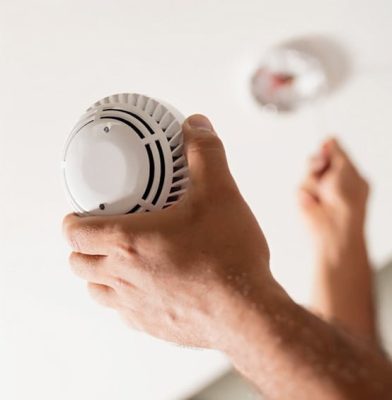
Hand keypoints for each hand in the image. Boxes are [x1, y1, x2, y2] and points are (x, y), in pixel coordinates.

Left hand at [63, 115, 273, 348]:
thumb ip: (205, 154)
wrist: (247, 311)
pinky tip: (149, 287)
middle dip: (83, 246)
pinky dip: (125, 298)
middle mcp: (124, 277)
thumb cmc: (228, 258)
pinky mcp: (153, 326)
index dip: (73, 220)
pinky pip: (125, 313)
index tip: (82, 213)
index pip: (76, 231)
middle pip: (79, 263)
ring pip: (97, 291)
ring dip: (100, 274)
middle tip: (103, 233)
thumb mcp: (220, 192)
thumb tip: (196, 126)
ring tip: (120, 261)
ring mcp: (136, 306)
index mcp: (128, 242)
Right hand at [298, 138, 369, 260]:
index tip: (326, 147)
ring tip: (324, 192)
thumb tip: (329, 140)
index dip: (329, 149)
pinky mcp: (306, 199)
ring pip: (308, 170)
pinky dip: (309, 190)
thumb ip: (337, 153)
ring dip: (314, 177)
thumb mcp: (348, 171)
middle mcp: (334, 182)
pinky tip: (315, 201)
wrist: (335, 227)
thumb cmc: (348, 203)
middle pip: (318, 158)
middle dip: (319, 162)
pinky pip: (302, 185)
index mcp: (350, 175)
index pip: (336, 154)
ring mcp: (319, 190)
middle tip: (325, 172)